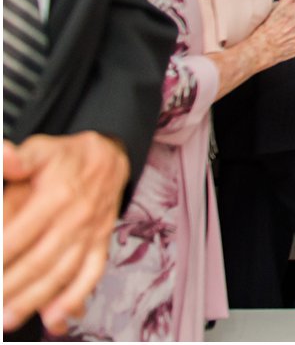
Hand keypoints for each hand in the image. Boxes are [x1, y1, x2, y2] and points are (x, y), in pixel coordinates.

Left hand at [3, 132, 128, 333]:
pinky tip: (57, 318)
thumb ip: (17, 159)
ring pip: (62, 273)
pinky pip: (91, 274)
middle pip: (40, 260)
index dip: (0, 254)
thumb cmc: (66, 157)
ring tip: (9, 317)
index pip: (19, 234)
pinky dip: (75, 298)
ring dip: (36, 299)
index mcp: (57, 195)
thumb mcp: (40, 150)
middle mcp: (76, 218)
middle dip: (11, 286)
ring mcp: (90, 234)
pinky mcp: (100, 244)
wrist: (111, 156)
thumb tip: (5, 156)